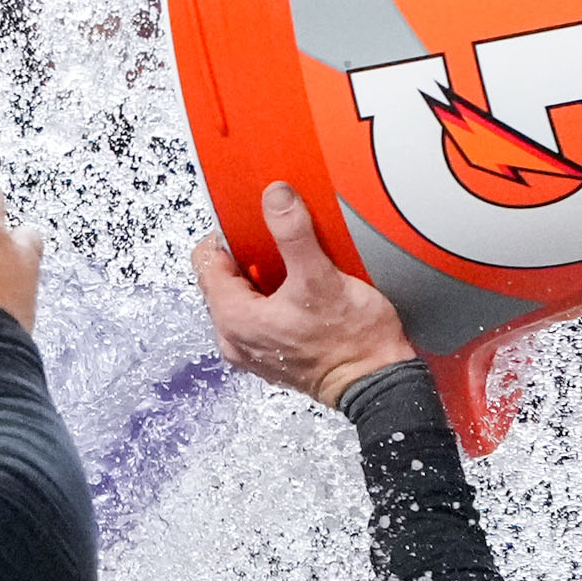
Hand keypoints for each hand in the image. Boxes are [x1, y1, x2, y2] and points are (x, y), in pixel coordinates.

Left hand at [191, 180, 415, 406]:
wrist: (376, 383)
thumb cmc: (350, 340)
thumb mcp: (320, 277)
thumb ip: (292, 233)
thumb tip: (275, 197)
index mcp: (233, 318)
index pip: (206, 261)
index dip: (228, 237)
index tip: (256, 226)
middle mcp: (232, 339)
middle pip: (222, 280)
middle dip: (247, 257)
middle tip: (281, 246)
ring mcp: (250, 351)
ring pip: (242, 298)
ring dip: (263, 279)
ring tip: (295, 269)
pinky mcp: (270, 356)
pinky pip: (258, 317)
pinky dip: (272, 300)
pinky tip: (300, 293)